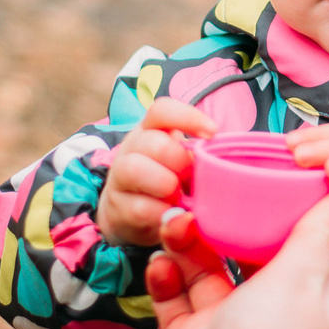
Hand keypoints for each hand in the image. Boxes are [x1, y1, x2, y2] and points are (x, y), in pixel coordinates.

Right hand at [97, 98, 216, 247]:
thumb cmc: (171, 184)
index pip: (161, 111)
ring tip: (178, 198)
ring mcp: (119, 176)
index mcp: (152, 131)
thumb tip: (202, 197)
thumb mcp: (187, 171)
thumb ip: (200, 170)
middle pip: (153, 141)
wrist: (136, 217)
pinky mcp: (116, 207)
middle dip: (179, 162)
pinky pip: (138, 208)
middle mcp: (132, 148)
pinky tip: (171, 216)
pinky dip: (161, 214)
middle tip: (190, 178)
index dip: (187, 117)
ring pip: (134, 169)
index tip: (212, 133)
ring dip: (165, 185)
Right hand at [147, 187, 328, 328]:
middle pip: (251, 241)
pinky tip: (158, 262)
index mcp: (311, 286)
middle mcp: (274, 300)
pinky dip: (165, 277)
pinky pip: (176, 294)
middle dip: (227, 213)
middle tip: (201, 184)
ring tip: (173, 221)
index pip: (314, 230)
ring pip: (208, 262)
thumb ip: (320, 235)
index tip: (278, 160)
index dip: (299, 197)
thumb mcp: (299, 283)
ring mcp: (231, 317)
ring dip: (187, 239)